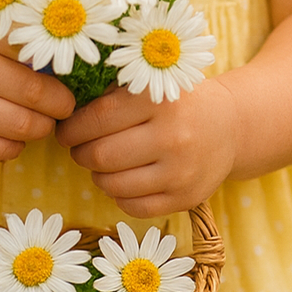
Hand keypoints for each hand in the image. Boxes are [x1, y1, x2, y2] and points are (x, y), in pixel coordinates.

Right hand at [0, 22, 74, 161]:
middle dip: (60, 104)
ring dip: (43, 127)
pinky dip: (18, 146)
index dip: (61, 65)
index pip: (34, 49)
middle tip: (65, 104)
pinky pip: (2, 151)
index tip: (72, 71)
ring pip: (22, 127)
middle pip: (34, 93)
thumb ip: (23, 40)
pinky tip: (17, 135)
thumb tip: (75, 61)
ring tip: (45, 120)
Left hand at [55, 78, 237, 216]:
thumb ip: (110, 93)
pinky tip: (122, 179)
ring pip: (114, 185)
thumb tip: (62, 111)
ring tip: (100, 163)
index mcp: (158, 100)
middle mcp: (172, 136)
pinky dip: (118, 195)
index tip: (66, 130)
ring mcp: (181, 172)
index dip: (72, 128)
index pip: (97, 119)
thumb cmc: (176, 101)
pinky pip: (133, 207)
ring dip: (97, 176)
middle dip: (80, 153)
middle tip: (78, 147)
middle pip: (102, 156)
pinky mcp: (186, 198)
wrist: (229, 125)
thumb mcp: (149, 85)